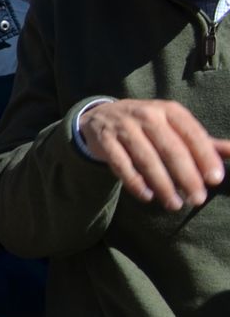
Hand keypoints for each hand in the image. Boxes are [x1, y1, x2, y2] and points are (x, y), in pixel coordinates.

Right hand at [79, 99, 229, 210]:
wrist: (101, 116)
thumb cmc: (148, 126)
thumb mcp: (175, 127)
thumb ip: (202, 141)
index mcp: (170, 111)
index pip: (192, 134)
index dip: (204, 157)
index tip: (215, 180)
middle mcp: (147, 115)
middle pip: (170, 149)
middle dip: (186, 176)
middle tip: (197, 199)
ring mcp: (124, 127)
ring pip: (146, 159)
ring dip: (162, 184)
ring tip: (174, 205)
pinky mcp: (104, 140)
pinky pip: (121, 164)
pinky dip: (134, 182)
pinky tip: (147, 197)